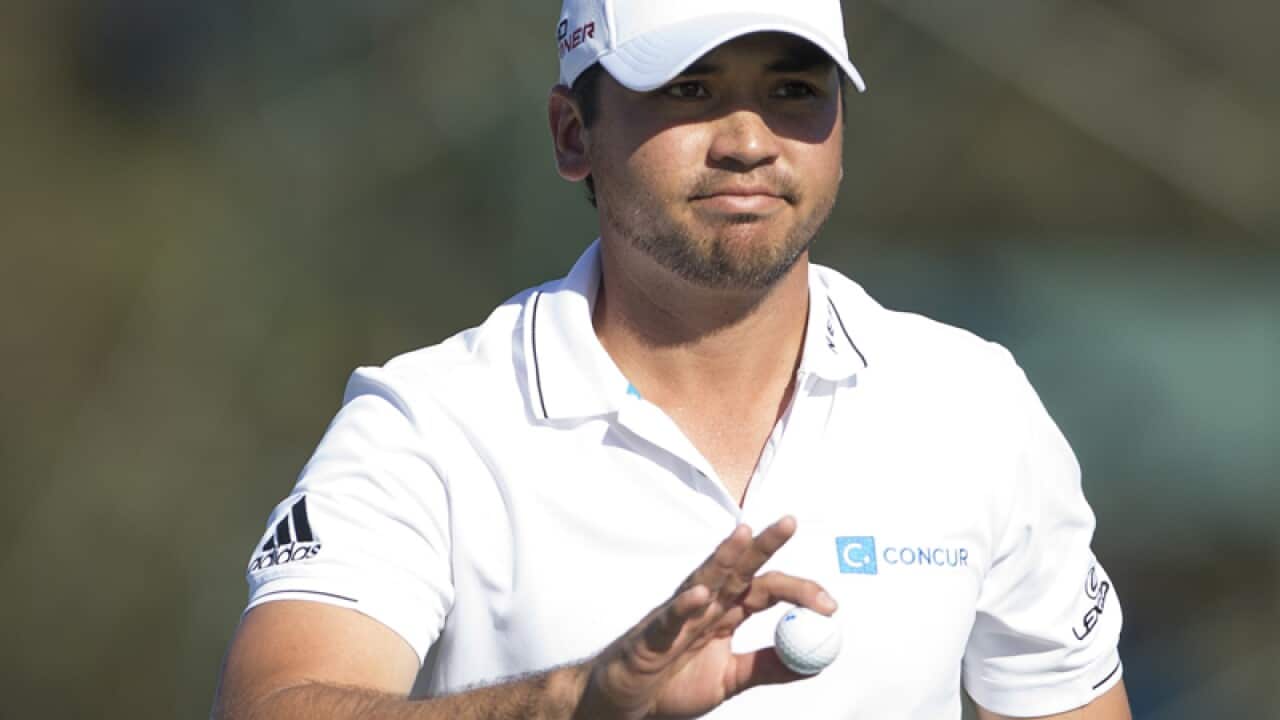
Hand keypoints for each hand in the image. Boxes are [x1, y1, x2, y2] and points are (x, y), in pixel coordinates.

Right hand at [578, 516, 836, 718]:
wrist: (630, 704)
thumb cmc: (674, 684)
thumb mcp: (732, 679)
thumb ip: (769, 666)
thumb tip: (814, 660)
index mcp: (726, 614)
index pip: (766, 588)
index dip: (799, 591)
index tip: (830, 606)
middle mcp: (706, 606)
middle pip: (740, 568)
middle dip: (765, 545)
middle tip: (790, 522)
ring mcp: (679, 616)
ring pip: (706, 578)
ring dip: (725, 556)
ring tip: (744, 534)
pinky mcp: (653, 635)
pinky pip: (671, 617)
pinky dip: (686, 605)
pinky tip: (702, 596)